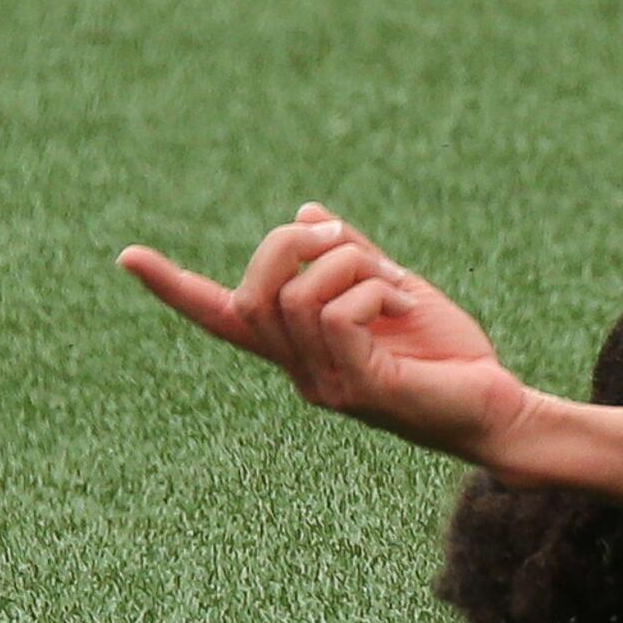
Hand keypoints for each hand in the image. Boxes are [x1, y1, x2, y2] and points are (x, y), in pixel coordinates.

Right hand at [125, 206, 539, 462]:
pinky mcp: (359, 389)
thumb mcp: (395, 291)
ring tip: (394, 283)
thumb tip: (306, 215)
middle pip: (254, 292)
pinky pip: (339, 316)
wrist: (496, 408)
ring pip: (298, 298)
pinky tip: (405, 304)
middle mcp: (300, 371)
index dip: (176, 288)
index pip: (222, 317)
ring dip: (351, 266)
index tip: (126, 255)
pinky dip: (375, 291)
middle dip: (291, 245)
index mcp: (300, 348)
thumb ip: (351, 256)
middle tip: (345, 239)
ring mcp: (324, 385)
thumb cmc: (448, 356)